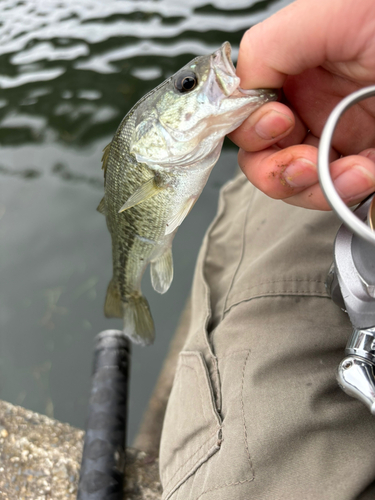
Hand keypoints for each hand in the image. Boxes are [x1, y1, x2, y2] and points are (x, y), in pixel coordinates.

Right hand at [229, 0, 374, 209]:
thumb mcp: (337, 12)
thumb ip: (271, 46)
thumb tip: (240, 91)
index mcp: (297, 66)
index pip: (247, 109)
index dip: (251, 125)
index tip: (279, 124)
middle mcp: (312, 102)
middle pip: (263, 153)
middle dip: (277, 169)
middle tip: (305, 166)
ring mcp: (337, 134)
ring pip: (295, 181)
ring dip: (314, 187)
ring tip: (350, 175)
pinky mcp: (363, 160)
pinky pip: (336, 190)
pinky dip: (343, 193)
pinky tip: (364, 178)